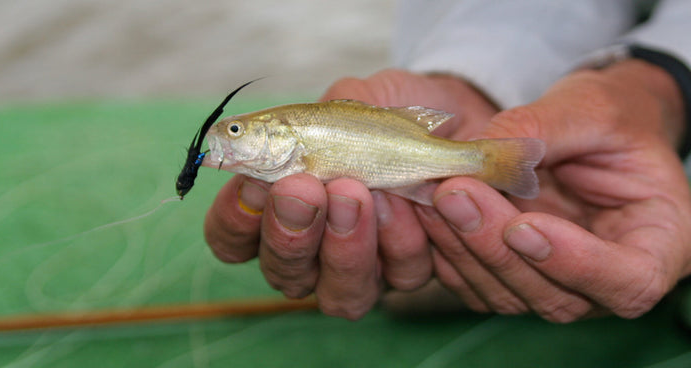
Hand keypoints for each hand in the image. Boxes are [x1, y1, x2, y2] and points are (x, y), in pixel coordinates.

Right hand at [203, 69, 498, 318]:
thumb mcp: (348, 99)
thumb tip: (260, 132)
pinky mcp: (408, 273)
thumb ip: (311, 118)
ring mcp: (360, 270)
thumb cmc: (387, 115)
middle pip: (282, 273)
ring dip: (346, 243)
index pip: (233, 238)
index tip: (252, 182)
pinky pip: (400, 275)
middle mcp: (313, 253)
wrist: (457, 121)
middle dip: (290, 233)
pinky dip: (403, 235)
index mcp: (278, 211)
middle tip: (306, 187)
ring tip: (360, 192)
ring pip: (339, 293)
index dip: (235, 221)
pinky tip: (411, 198)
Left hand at [420, 60, 690, 321]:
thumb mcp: (595, 107)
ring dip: (463, 247)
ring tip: (431, 192)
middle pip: (556, 295)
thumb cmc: (614, 119)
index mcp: (660, 245)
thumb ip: (546, 128)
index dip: (577, 264)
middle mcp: (610, 280)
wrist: (592, 130)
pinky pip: (475, 280)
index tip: (525, 225)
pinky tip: (424, 205)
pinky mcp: (514, 278)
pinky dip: (446, 247)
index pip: (631, 282)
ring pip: (507, 293)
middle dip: (497, 246)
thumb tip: (485, 151)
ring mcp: (559, 286)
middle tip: (454, 192)